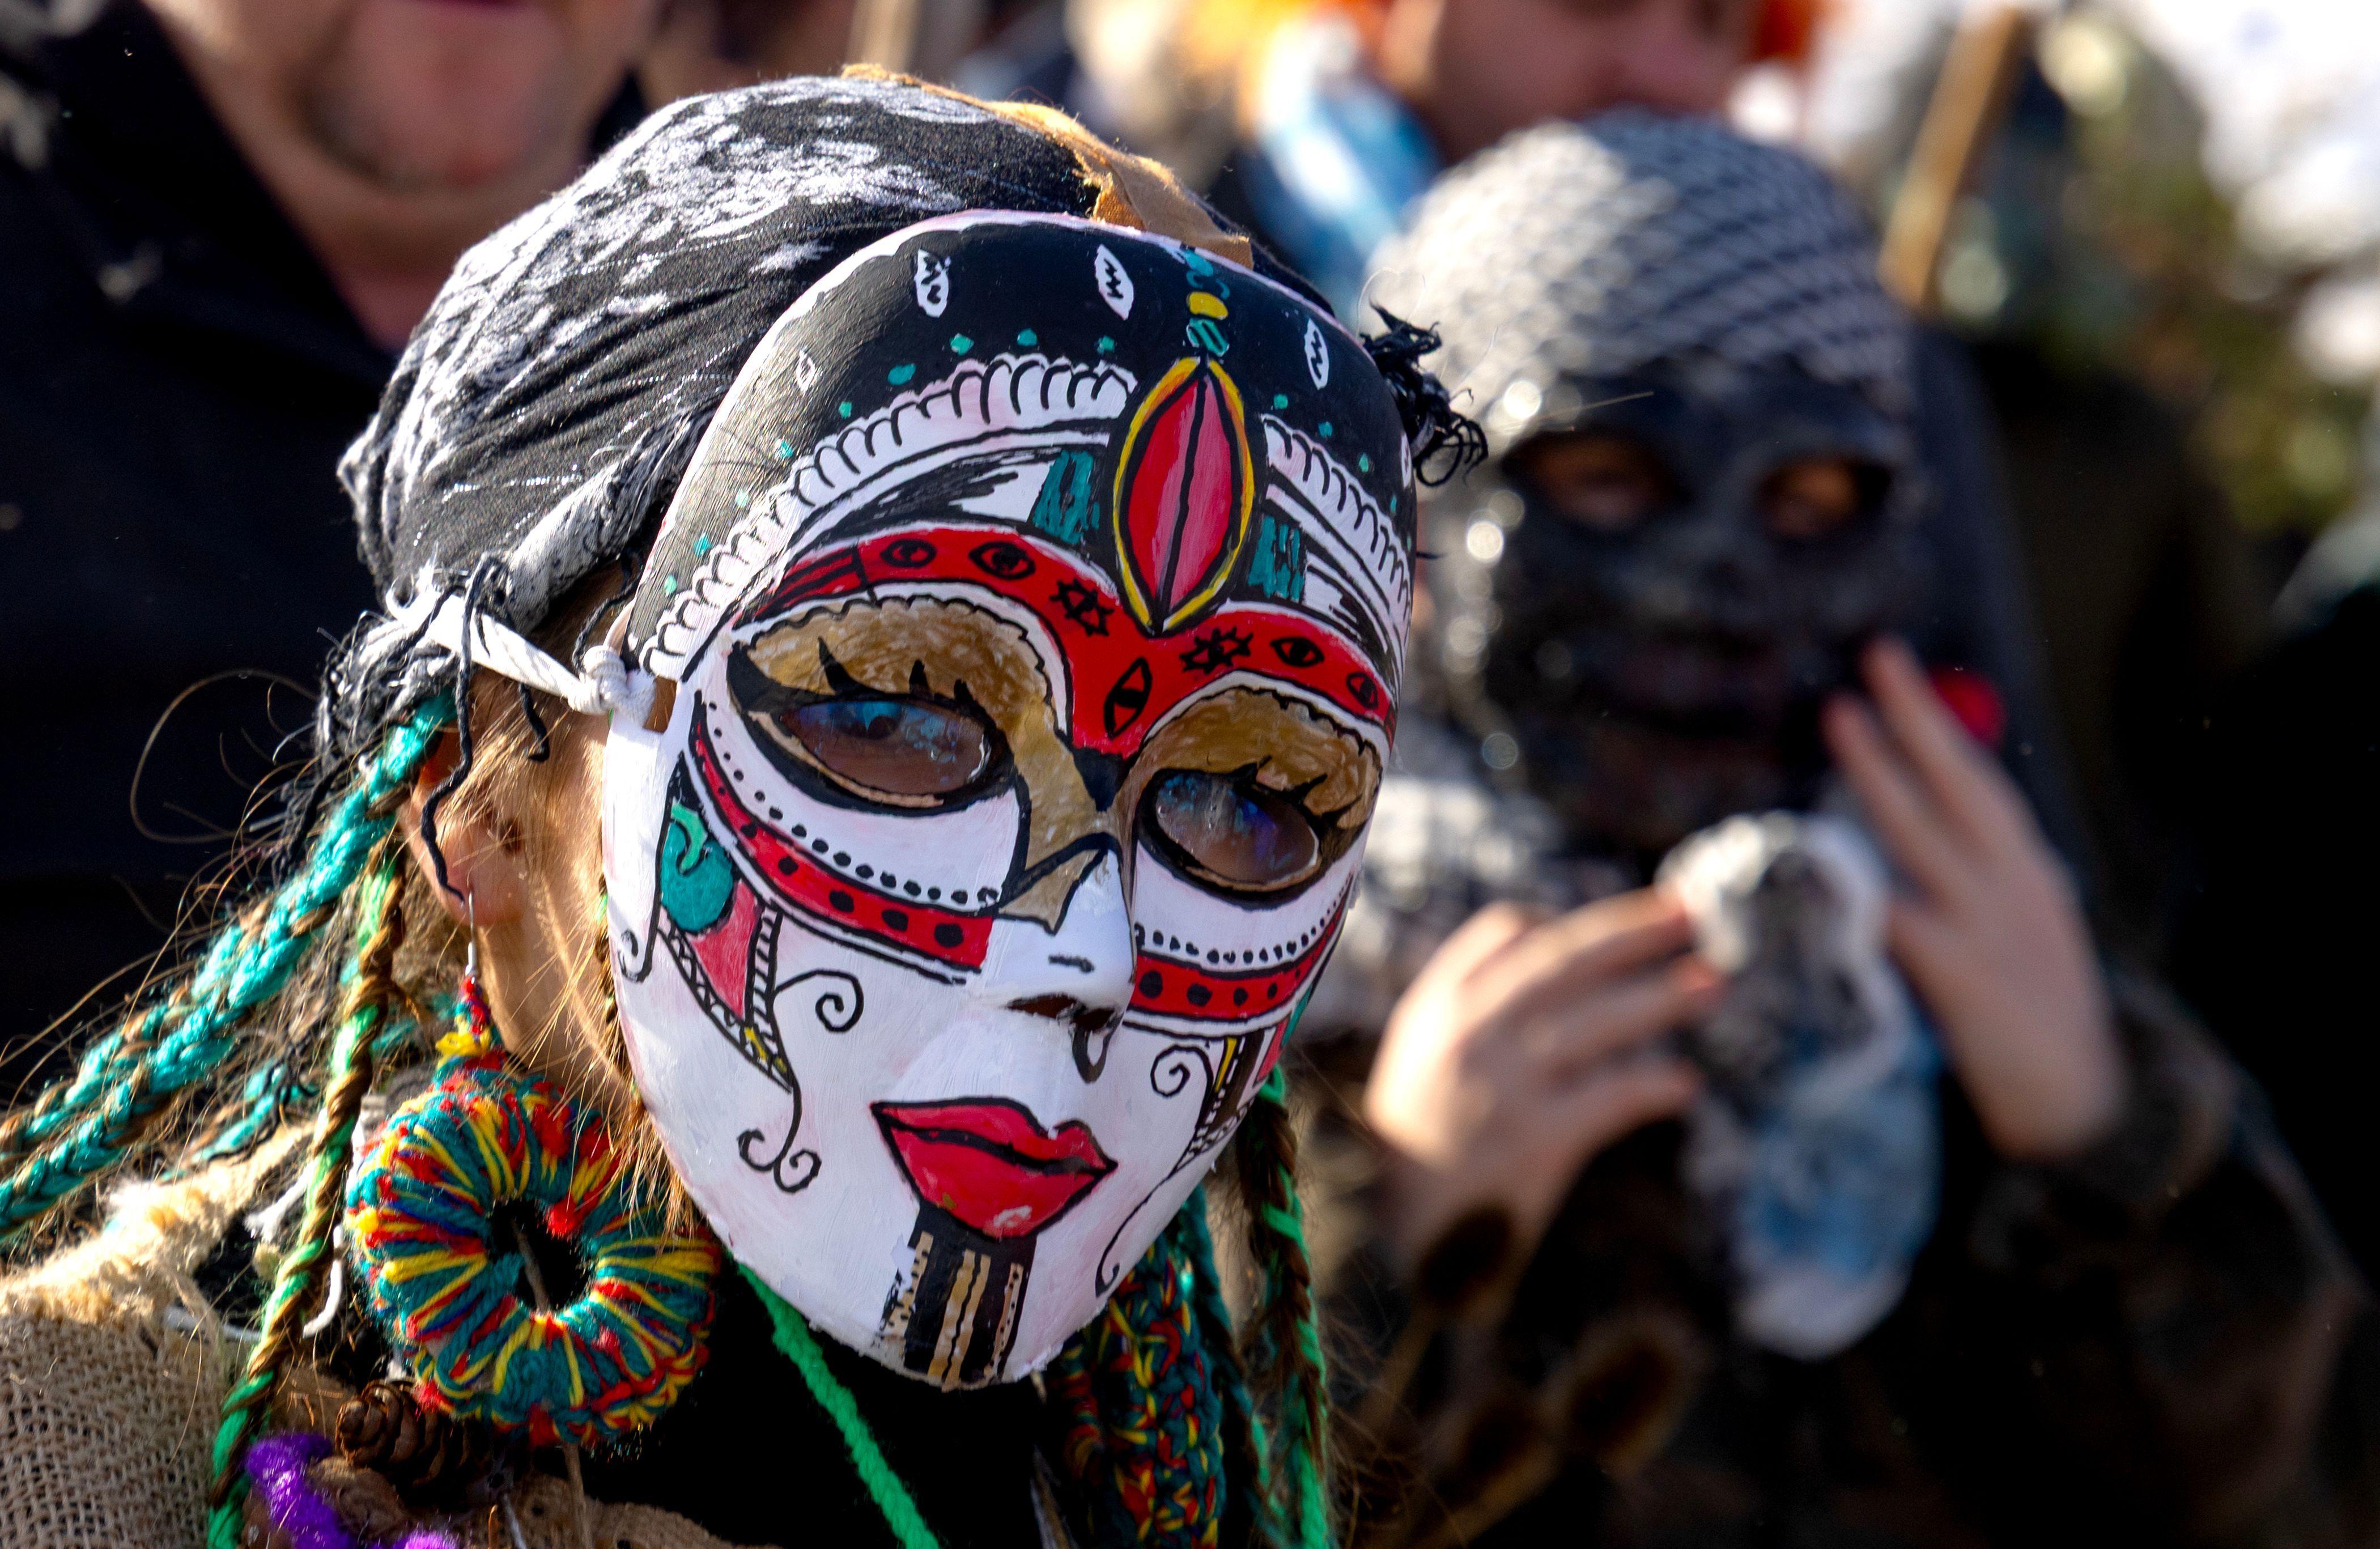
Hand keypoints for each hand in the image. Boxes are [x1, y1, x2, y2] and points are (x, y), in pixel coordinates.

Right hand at [1364, 891, 1717, 1273]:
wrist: (1388, 1240)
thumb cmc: (1416, 1150)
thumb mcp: (1417, 1060)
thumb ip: (1470, 1012)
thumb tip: (1546, 956)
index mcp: (1437, 1006)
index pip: (1505, 931)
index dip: (1569, 922)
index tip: (1624, 922)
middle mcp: (1469, 1033)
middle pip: (1562, 961)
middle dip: (1630, 933)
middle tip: (1689, 914)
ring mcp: (1502, 1084)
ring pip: (1595, 1020)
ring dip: (1660, 997)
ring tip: (1713, 982)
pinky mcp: (1533, 1141)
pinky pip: (1609, 1098)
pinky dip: (1651, 1086)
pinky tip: (1684, 1085)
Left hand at [1824, 638, 2122, 1159]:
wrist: (2086, 1111)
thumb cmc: (2038, 1020)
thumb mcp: (2024, 934)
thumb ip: (1979, 884)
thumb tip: (1930, 830)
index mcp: (2029, 875)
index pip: (1981, 782)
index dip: (1940, 725)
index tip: (1900, 670)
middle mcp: (2013, 888)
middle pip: (1961, 784)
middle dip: (1917, 718)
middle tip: (1874, 657)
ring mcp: (1988, 929)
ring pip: (1922, 833)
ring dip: (1877, 775)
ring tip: (1840, 721)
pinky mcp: (1962, 980)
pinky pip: (1895, 920)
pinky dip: (1853, 887)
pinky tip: (1815, 856)